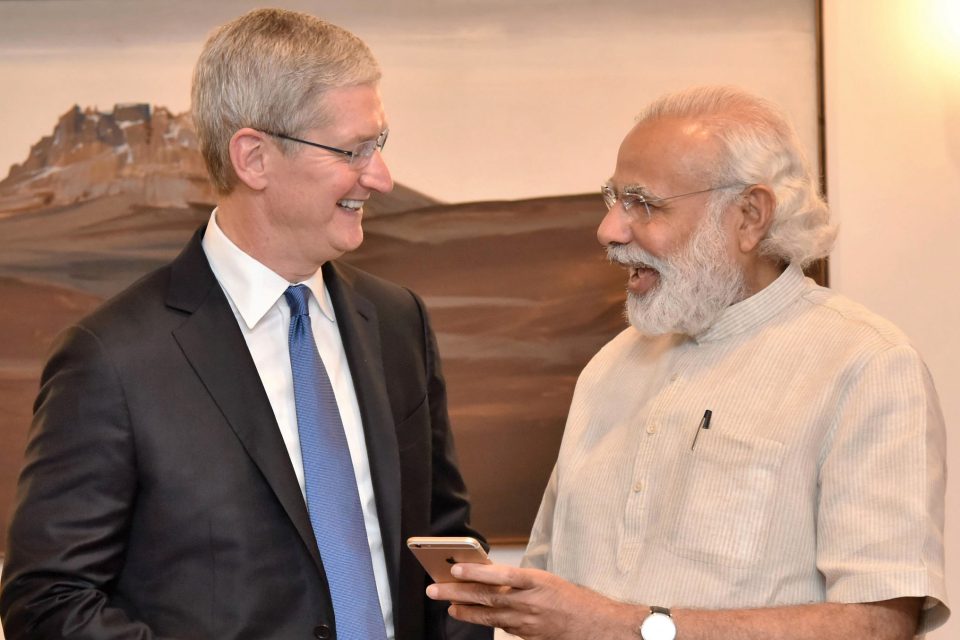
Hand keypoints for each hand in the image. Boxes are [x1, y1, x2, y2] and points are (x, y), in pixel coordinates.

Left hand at [425, 563, 640, 639]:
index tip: (456, 567)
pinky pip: (502, 627)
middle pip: (487, 597)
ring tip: (447, 604)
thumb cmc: (573, 598)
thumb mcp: (547, 579)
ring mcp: (527, 622)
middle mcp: (530, 602)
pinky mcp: (528, 636)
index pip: (501, 575)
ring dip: (465, 609)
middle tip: (435, 588)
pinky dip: (484, 620)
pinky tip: (470, 615)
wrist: (597, 626)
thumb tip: (488, 574)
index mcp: (537, 581)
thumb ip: (519, 579)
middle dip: (458, 592)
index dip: (477, 572)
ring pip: (489, 616)